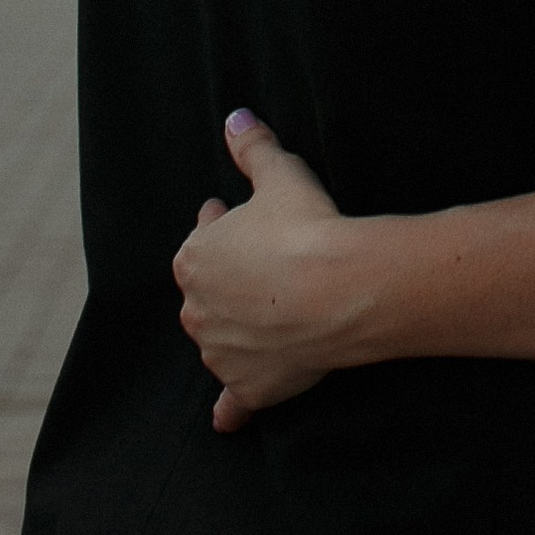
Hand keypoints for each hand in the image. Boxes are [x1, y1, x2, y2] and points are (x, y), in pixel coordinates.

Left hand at [174, 111, 372, 434]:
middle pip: (208, 293)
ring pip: (219, 341)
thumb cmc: (306, 227)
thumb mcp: (281, 175)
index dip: (224, 227)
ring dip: (234, 333)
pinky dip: (229, 408)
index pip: (203, 238)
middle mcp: (196, 309)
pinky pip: (231, 402)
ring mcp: (220, 352)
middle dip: (230, 282)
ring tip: (269, 319)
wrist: (338, 290)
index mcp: (196, 257)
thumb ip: (253, 146)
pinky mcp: (247, 386)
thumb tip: (235, 117)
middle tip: (266, 268)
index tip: (246, 222)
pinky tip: (228, 417)